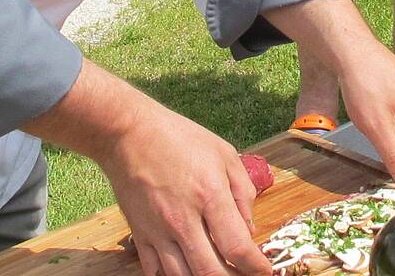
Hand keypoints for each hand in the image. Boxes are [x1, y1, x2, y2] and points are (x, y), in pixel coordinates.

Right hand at [100, 105, 269, 275]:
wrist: (128, 133)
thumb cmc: (179, 138)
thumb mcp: (224, 154)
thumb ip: (242, 192)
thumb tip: (249, 229)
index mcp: (210, 196)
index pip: (238, 248)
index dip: (256, 267)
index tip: (265, 270)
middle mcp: (183, 220)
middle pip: (211, 272)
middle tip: (243, 275)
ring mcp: (158, 231)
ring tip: (219, 273)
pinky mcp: (139, 235)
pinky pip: (156, 272)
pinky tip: (187, 270)